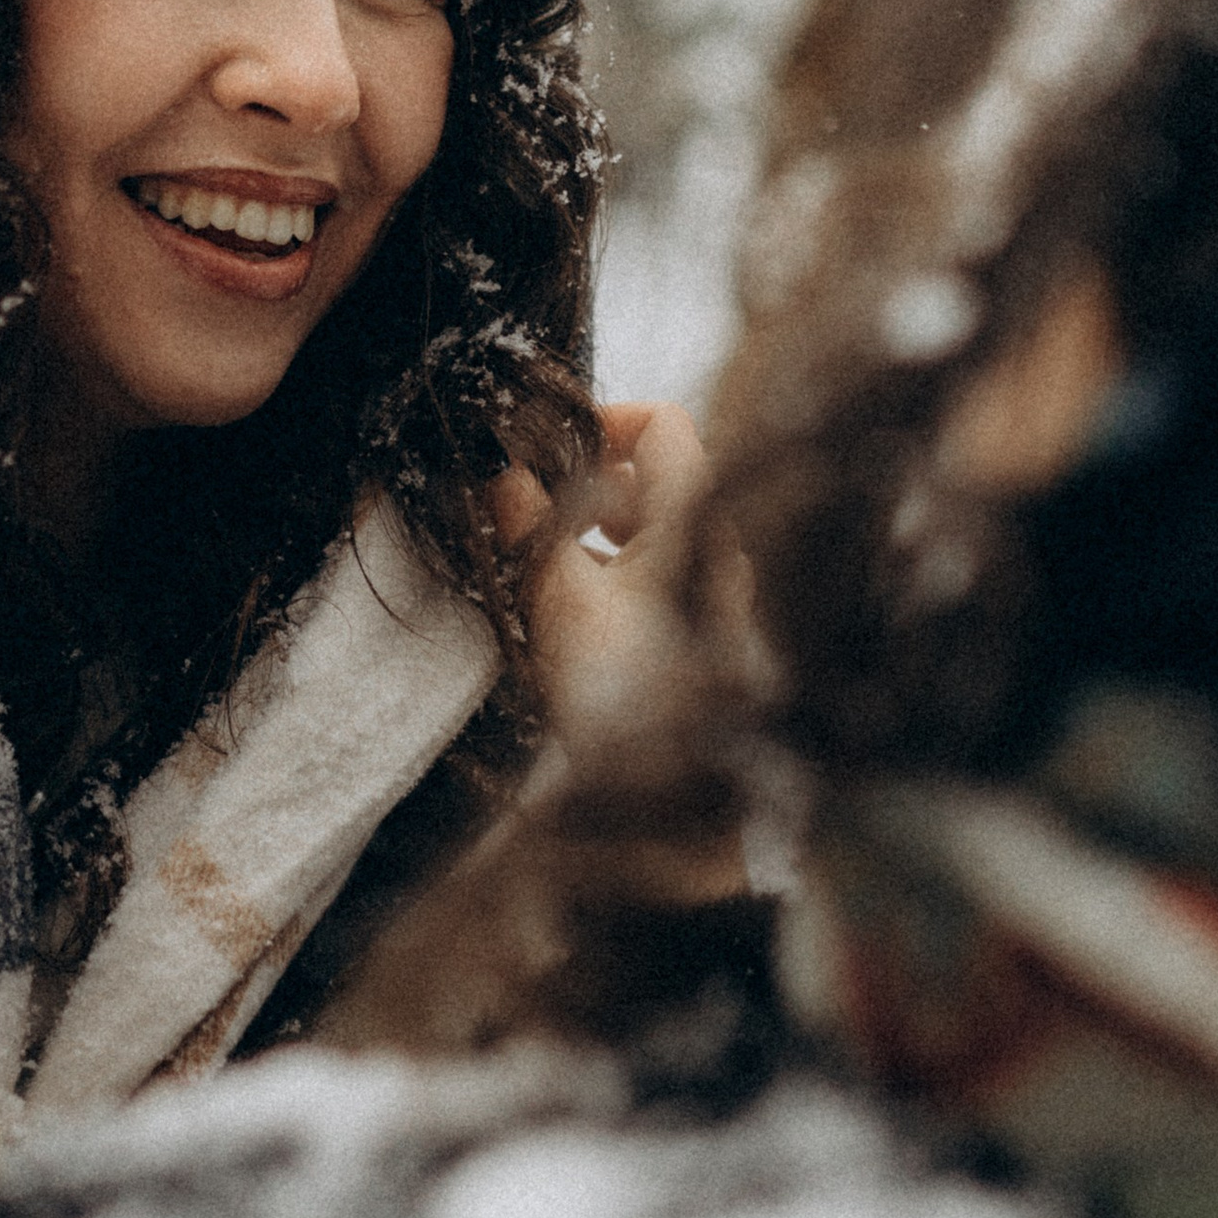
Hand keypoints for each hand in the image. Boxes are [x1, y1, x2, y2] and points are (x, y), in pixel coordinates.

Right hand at [492, 401, 720, 754]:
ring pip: (644, 531)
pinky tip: (559, 604)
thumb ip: (530, 532)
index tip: (547, 447)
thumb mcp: (560, 605)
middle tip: (518, 503)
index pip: (664, 424)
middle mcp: (714, 549)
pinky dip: (604, 571)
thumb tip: (503, 477)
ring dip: (585, 531)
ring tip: (530, 558)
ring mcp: (709, 594)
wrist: (674, 797)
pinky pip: (649, 576)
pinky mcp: (694, 634)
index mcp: (694, 523)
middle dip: (579, 484)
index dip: (604, 420)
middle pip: (648, 479)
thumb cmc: (623, 695)